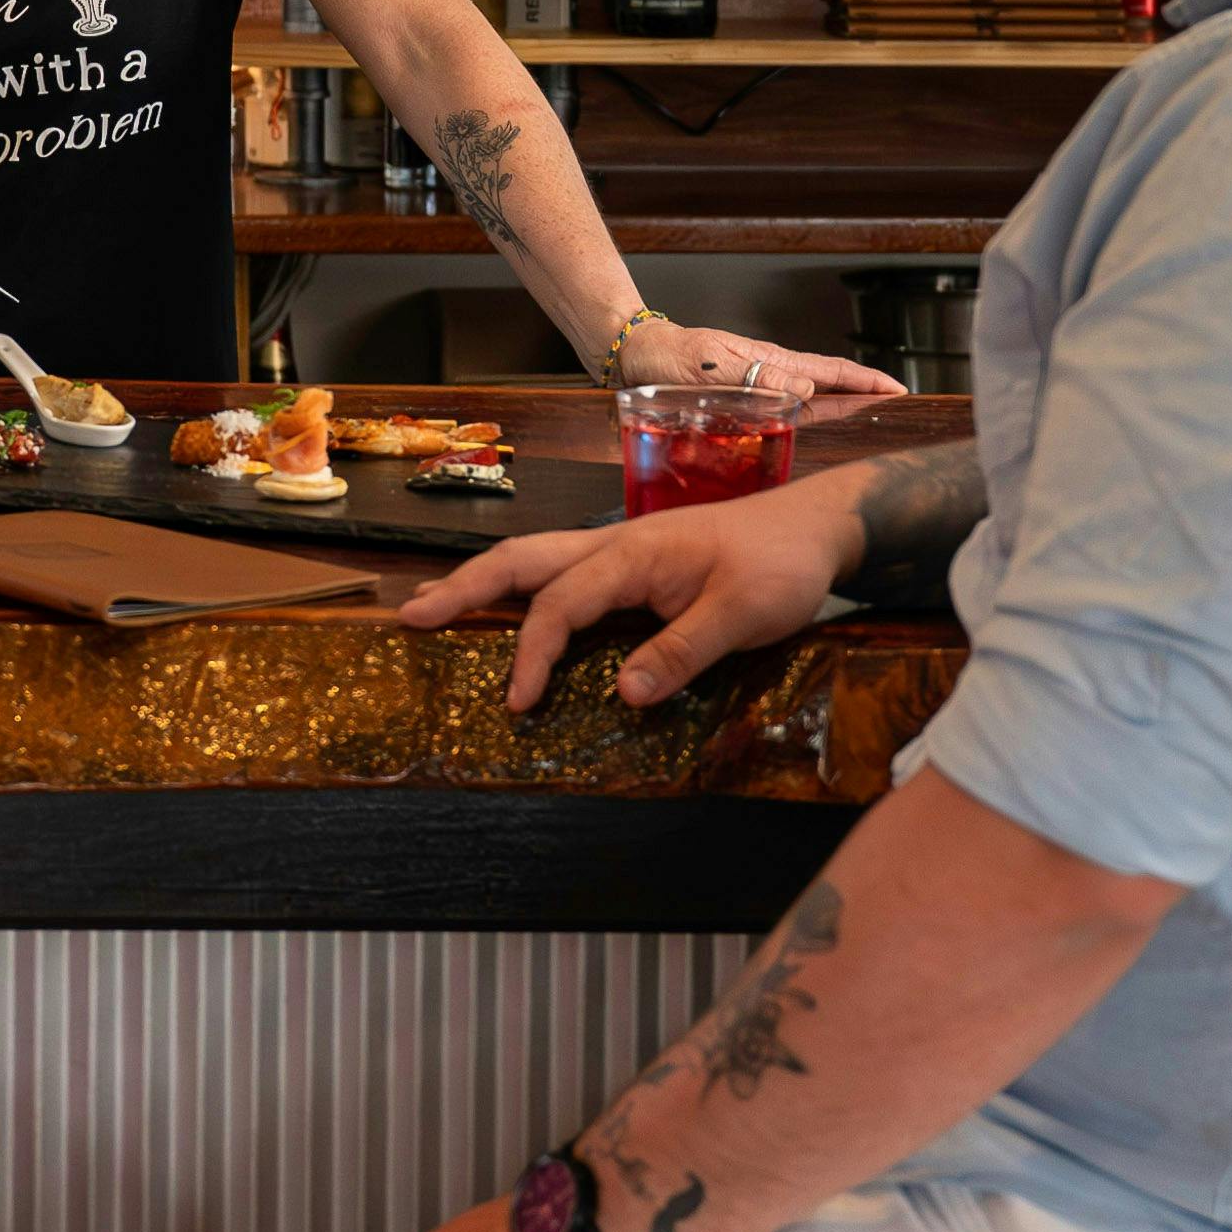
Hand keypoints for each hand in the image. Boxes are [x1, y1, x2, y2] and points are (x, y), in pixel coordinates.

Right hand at [396, 480, 868, 713]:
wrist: (817, 528)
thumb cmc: (781, 566)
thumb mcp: (741, 614)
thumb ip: (681, 652)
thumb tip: (622, 696)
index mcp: (633, 554)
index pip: (560, 605)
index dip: (532, 654)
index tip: (517, 703)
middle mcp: (615, 546)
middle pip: (523, 560)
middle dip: (465, 587)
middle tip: (413, 616)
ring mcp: (623, 551)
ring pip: (538, 560)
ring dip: (488, 584)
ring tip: (440, 607)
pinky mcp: (637, 564)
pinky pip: (565, 575)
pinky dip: (526, 591)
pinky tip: (516, 613)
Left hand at [612, 312, 903, 403]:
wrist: (637, 355)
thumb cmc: (670, 356)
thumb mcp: (713, 366)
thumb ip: (756, 377)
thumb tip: (806, 390)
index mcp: (771, 361)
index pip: (831, 372)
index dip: (866, 382)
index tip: (899, 391)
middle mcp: (770, 375)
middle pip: (829, 388)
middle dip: (865, 399)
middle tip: (898, 416)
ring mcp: (758, 387)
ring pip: (810, 402)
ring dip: (840, 413)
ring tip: (868, 428)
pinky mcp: (743, 401)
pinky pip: (785, 413)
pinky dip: (806, 423)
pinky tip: (812, 437)